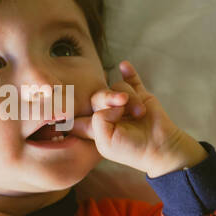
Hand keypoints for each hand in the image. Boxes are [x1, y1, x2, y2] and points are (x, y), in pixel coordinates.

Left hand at [66, 60, 205, 176]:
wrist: (161, 147)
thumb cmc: (131, 149)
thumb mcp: (105, 141)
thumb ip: (98, 119)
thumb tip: (113, 102)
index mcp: (94, 127)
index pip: (76, 115)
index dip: (68, 108)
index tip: (55, 98)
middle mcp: (107, 113)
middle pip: (97, 96)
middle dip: (108, 98)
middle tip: (122, 103)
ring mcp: (124, 104)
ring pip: (117, 88)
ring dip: (130, 99)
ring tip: (140, 114)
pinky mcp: (140, 96)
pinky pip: (131, 80)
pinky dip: (129, 72)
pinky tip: (125, 65)